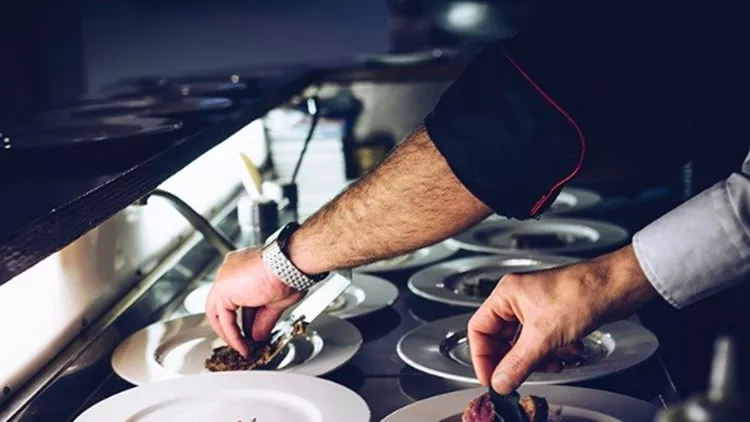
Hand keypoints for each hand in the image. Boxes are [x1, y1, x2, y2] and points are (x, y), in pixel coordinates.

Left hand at [205, 247, 303, 356]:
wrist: (290, 264)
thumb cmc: (291, 272)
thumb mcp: (276, 301)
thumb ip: (263, 319)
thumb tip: (258, 335)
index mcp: (243, 266)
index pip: (238, 297)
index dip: (245, 317)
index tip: (251, 331)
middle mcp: (230, 270)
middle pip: (224, 304)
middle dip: (232, 327)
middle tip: (241, 343)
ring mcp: (224, 278)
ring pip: (219, 312)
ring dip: (231, 334)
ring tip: (243, 348)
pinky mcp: (223, 290)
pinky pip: (224, 319)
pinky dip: (232, 335)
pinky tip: (242, 345)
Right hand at [467, 244, 656, 393]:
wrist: (616, 286)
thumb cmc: (582, 292)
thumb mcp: (544, 335)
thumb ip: (518, 363)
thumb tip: (500, 381)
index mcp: (506, 295)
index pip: (478, 329)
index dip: (482, 357)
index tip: (490, 378)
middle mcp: (518, 299)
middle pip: (501, 339)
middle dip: (514, 360)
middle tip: (519, 377)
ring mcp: (536, 307)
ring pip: (523, 343)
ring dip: (536, 358)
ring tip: (550, 363)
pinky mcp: (554, 316)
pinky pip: (542, 341)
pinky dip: (552, 352)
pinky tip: (566, 352)